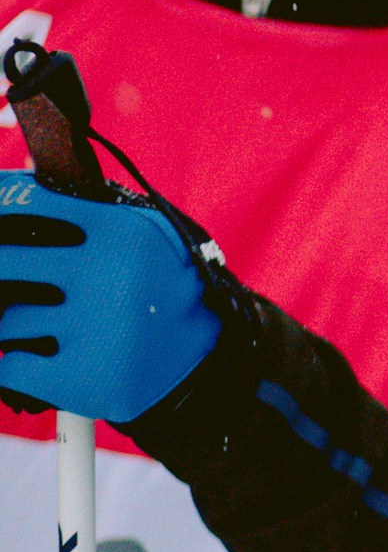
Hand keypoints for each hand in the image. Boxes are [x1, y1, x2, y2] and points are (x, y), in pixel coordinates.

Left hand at [0, 174, 222, 422]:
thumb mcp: (141, 234)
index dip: (1, 208)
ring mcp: (95, 329)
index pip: (24, 205)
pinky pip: (12, 368)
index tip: (1, 219)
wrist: (204, 360)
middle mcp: (109, 275)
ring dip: (18, 327)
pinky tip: (47, 364)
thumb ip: (84, 207)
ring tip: (52, 329)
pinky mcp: (83, 378)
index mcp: (121, 232)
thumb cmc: (159, 286)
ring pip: (8, 322)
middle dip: (6, 274)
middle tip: (19, 282)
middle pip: (5, 263)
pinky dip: (22, 369)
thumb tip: (20, 173)